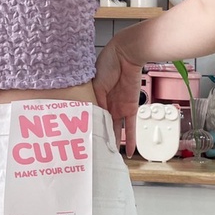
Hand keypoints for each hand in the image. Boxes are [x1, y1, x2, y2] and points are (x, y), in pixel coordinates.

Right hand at [93, 36, 143, 156]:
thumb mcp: (95, 84)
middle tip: (95, 155)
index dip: (87, 128)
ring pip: (115, 130)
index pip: (90, 117)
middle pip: (102, 126)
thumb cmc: (107, 64)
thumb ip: (96, 102)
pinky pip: (131, 127)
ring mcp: (118, 108)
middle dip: (99, 139)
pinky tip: (130, 152)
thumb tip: (95, 119)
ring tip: (109, 158)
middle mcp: (105, 105)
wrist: (126, 55)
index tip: (83, 142)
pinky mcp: (131, 108)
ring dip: (114, 143)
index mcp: (94, 97)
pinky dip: (131, 139)